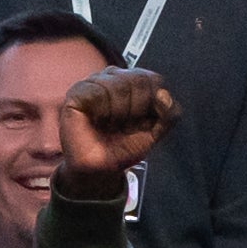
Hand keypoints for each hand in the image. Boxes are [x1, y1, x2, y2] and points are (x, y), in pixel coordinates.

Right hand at [58, 68, 176, 174]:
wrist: (99, 170)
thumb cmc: (122, 148)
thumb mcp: (154, 133)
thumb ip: (169, 114)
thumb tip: (163, 95)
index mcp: (134, 84)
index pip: (153, 79)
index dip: (152, 103)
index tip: (143, 122)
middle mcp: (114, 78)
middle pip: (139, 79)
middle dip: (136, 109)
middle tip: (124, 125)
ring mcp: (95, 83)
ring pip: (120, 85)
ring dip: (119, 112)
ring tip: (109, 124)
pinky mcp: (77, 92)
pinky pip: (98, 91)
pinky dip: (102, 110)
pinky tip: (97, 119)